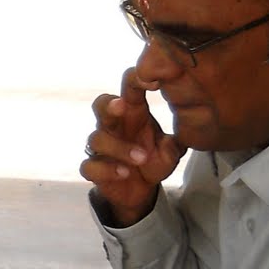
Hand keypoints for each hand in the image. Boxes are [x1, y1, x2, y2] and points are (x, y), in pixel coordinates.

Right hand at [80, 66, 184, 226]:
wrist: (139, 189)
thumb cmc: (151, 159)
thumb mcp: (170, 150)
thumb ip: (174, 142)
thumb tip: (178, 137)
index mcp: (133, 113)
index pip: (129, 88)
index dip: (137, 79)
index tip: (155, 83)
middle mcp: (114, 126)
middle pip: (100, 105)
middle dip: (109, 104)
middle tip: (122, 106)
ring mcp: (101, 147)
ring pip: (97, 139)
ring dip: (120, 147)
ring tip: (142, 158)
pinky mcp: (94, 168)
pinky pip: (90, 166)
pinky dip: (107, 169)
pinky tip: (124, 173)